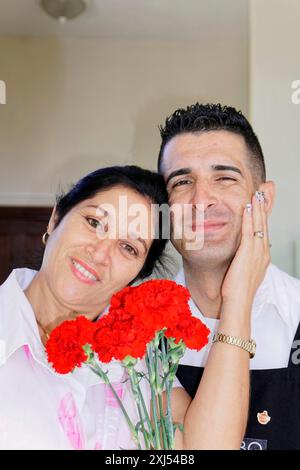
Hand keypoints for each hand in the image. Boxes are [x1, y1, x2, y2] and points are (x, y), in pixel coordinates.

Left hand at [221, 193, 270, 316]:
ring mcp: (257, 253)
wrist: (238, 302)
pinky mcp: (248, 254)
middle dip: (264, 207)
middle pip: (264, 224)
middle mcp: (262, 252)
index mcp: (262, 256)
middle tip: (264, 191)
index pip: (263, 230)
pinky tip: (247, 208)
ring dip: (258, 208)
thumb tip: (238, 255)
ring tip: (257, 194)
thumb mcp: (243, 271)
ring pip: (258, 225)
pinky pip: (249, 232)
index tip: (261, 202)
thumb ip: (243, 260)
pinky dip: (248, 219)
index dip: (262, 215)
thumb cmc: (237, 290)